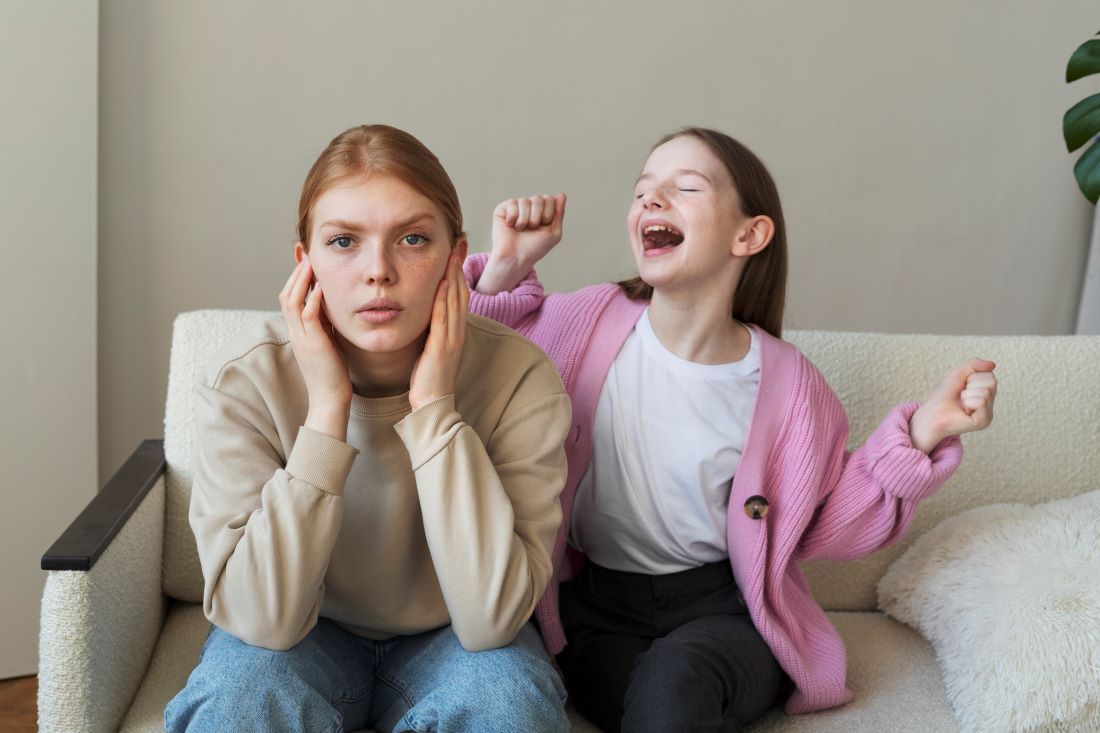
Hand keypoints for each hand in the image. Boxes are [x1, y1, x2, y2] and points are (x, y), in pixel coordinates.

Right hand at [279, 257, 351, 438]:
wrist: (331, 401)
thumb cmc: (333, 374)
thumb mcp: (328, 343)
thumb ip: (325, 326)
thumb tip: (331, 307)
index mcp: (298, 332)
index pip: (290, 298)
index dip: (295, 278)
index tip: (304, 259)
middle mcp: (295, 333)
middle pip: (286, 294)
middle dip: (295, 272)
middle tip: (304, 252)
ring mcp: (301, 338)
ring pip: (291, 301)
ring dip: (300, 279)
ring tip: (310, 261)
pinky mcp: (313, 345)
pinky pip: (308, 316)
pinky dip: (312, 298)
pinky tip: (321, 285)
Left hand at [410, 253, 468, 409]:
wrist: (432, 405)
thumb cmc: (428, 379)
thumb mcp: (431, 349)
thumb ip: (431, 330)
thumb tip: (423, 314)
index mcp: (455, 331)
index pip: (459, 295)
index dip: (458, 271)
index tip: (455, 250)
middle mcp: (457, 331)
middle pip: (461, 291)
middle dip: (459, 265)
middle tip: (459, 241)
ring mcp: (452, 338)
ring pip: (455, 300)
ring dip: (455, 275)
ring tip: (453, 253)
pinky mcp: (442, 346)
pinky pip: (444, 317)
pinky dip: (445, 298)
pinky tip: (444, 282)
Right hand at [478, 193, 565, 293]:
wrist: (516, 257)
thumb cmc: (535, 248)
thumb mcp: (554, 232)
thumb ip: (559, 213)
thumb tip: (562, 194)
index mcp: (542, 211)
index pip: (549, 199)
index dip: (548, 215)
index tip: (543, 227)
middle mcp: (529, 207)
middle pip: (538, 199)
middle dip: (536, 218)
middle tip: (531, 229)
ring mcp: (516, 207)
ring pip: (525, 201)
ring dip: (525, 220)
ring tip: (520, 230)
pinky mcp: (503, 208)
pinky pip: (512, 203)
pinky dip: (513, 218)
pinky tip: (510, 225)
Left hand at [909, 358, 996, 453]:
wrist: (931, 414)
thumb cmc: (943, 396)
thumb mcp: (958, 374)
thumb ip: (974, 365)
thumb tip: (992, 364)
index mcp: (986, 393)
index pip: (990, 374)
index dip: (972, 377)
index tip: (962, 387)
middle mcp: (989, 404)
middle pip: (991, 382)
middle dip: (971, 385)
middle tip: (961, 396)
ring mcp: (988, 414)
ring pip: (986, 391)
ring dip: (967, 395)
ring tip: (961, 404)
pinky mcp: (983, 421)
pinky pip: (981, 401)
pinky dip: (968, 402)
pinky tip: (963, 411)